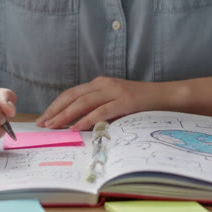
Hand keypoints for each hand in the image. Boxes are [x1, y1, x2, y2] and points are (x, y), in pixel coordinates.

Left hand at [36, 77, 168, 130]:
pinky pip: (101, 110)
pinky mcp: (126, 101)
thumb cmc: (141, 106)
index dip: (56, 105)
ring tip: (54, 126)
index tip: (44, 118)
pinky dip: (87, 119)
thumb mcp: (116, 106)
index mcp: (100, 84)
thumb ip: (99, 111)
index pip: (72, 93)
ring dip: (66, 114)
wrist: (168, 98)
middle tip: (43, 123)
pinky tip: (76, 127)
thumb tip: (77, 126)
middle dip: (55, 110)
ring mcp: (115, 91)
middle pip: (73, 96)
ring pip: (83, 102)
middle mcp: (105, 84)